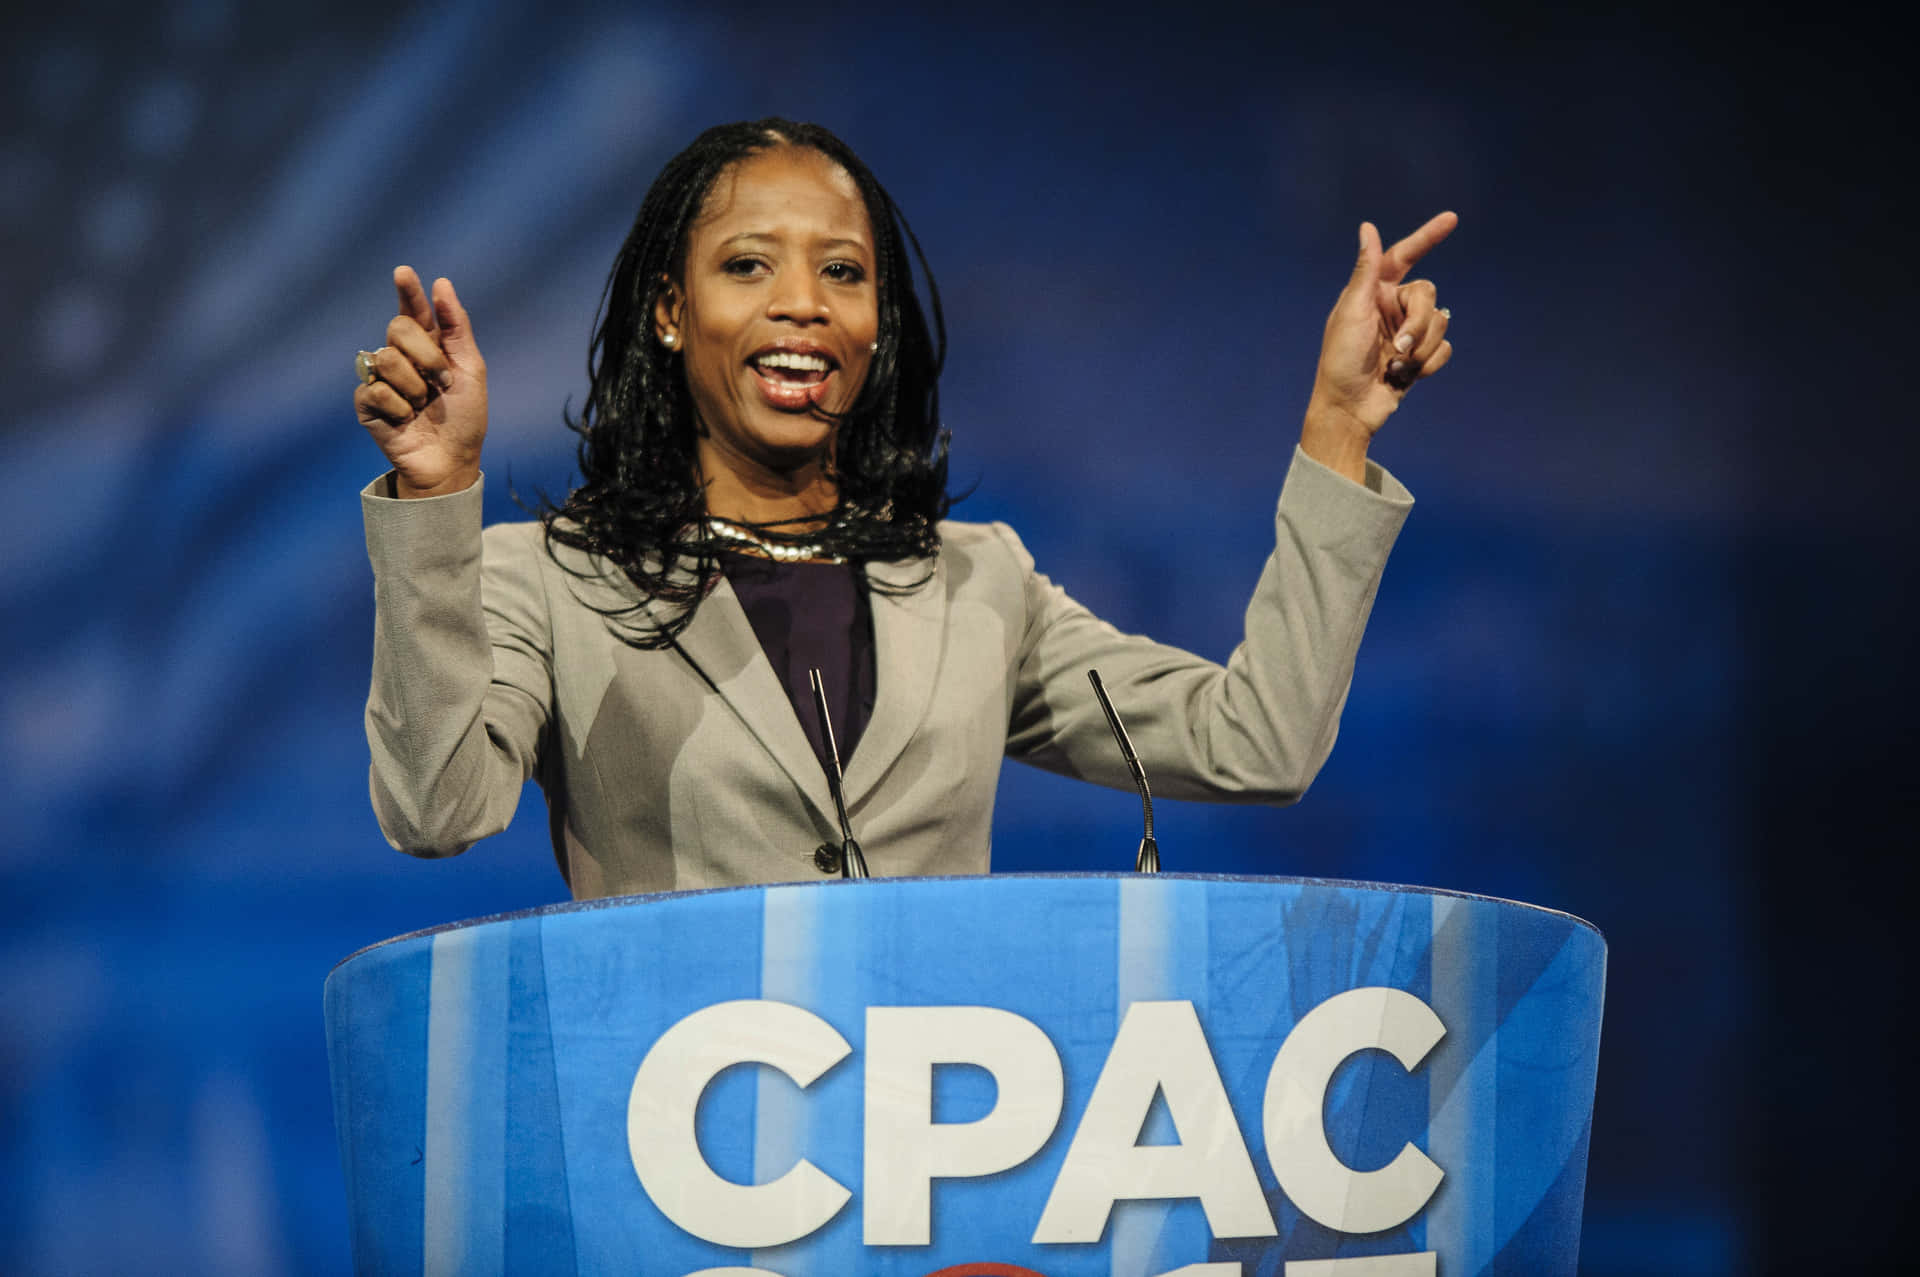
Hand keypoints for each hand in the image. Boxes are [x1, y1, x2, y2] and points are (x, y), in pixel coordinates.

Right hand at [354, 267, 487, 497]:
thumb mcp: (470, 370)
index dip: (407, 291)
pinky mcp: (366, 403)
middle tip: (441, 382)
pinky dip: (399, 407)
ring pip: (386, 358)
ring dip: (414, 386)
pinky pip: (376, 389)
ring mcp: (380, 378)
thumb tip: (442, 283)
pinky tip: (405, 419)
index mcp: (427, 346)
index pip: (413, 310)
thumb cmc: (464, 418)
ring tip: (423, 406)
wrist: (452, 460)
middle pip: (398, 327)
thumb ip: (457, 328)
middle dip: (426, 355)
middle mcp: (400, 356)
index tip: (403, 272)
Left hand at [1300, 213, 1455, 481]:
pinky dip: (1428, 364)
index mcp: (1373, 292)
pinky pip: (1444, 348)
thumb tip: (1367, 227)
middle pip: (1428, 294)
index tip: (1451, 219)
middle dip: (1418, 323)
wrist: (1350, 409)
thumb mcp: (1351, 312)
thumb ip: (1365, 271)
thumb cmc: (1341, 360)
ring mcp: (1407, 332)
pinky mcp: (1420, 356)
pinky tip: (1406, 376)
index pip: (1403, 256)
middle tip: (1399, 346)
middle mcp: (1392, 307)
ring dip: (1422, 347)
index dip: (1427, 237)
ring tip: (1397, 365)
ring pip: (1441, 322)